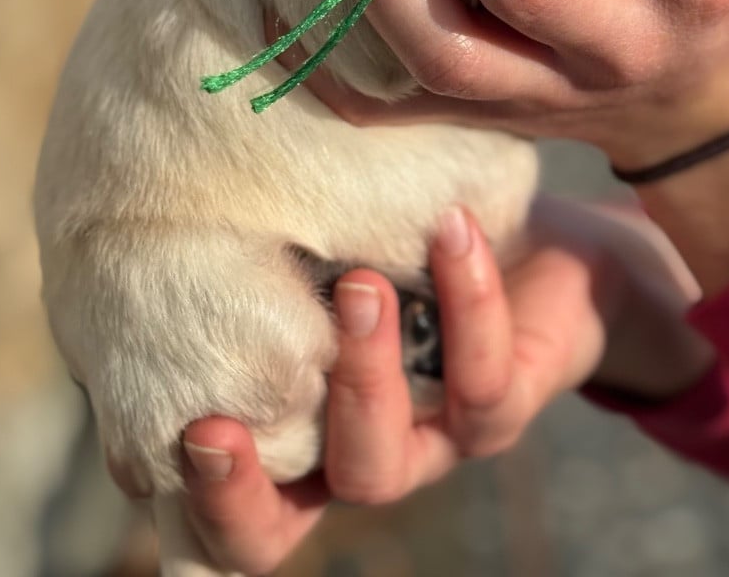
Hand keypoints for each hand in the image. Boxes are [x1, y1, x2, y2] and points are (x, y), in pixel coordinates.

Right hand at [108, 201, 706, 573]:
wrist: (537, 244)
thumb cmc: (409, 241)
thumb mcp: (339, 240)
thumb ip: (281, 250)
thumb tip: (194, 208)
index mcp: (302, 428)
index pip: (240, 511)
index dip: (208, 499)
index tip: (191, 429)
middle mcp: (358, 452)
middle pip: (288, 520)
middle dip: (251, 482)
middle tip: (218, 416)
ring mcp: (431, 444)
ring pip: (380, 464)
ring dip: (363, 374)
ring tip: (361, 285)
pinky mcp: (503, 407)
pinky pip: (482, 377)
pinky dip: (466, 298)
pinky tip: (452, 229)